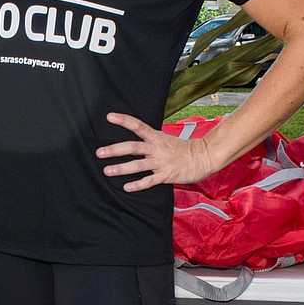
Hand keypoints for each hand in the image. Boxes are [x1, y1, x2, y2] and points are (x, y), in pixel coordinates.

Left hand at [96, 112, 216, 190]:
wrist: (204, 157)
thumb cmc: (184, 149)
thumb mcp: (166, 140)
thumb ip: (151, 141)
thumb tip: (134, 142)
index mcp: (157, 137)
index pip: (138, 126)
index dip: (123, 120)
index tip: (109, 117)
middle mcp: (157, 149)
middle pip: (132, 147)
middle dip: (114, 150)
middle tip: (99, 152)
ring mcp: (161, 163)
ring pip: (138, 165)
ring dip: (121, 168)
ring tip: (107, 171)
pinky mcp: (166, 176)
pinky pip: (149, 181)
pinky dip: (137, 185)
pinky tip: (126, 187)